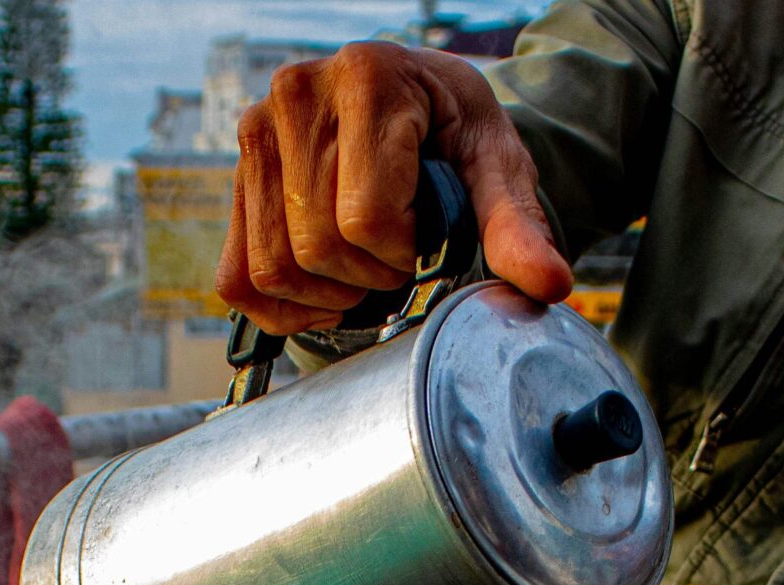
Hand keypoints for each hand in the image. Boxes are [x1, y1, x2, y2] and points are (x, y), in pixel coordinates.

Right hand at [216, 41, 571, 335]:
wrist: (413, 107)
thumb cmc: (454, 134)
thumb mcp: (496, 167)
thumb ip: (515, 224)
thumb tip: (549, 283)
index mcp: (368, 77)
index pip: (365, 217)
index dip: (403, 255)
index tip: (425, 239)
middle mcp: (296, 94)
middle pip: (317, 247)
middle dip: (369, 278)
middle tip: (398, 260)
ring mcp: (255, 134)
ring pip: (274, 267)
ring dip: (327, 296)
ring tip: (364, 271)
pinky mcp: (234, 178)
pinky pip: (235, 278)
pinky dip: (279, 308)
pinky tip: (322, 294)